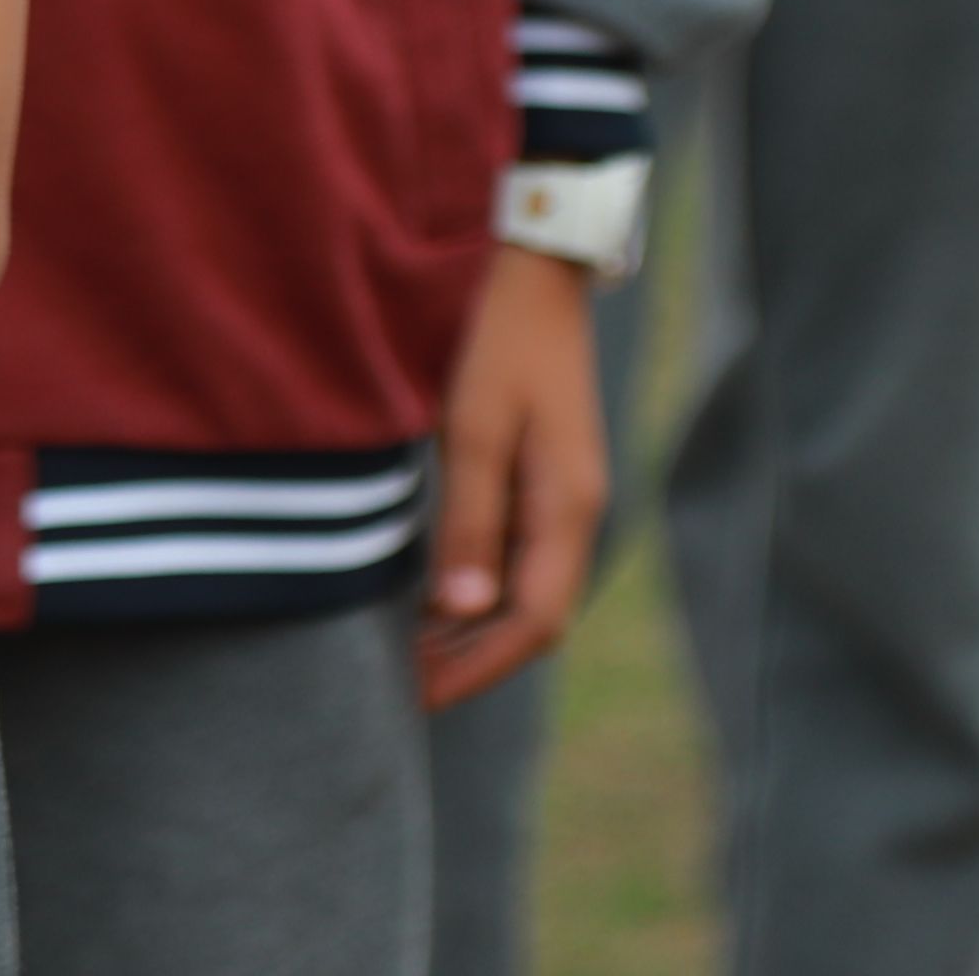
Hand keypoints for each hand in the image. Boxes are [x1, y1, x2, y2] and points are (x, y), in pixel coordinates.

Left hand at [414, 246, 604, 712]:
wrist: (538, 281)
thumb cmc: (502, 348)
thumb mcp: (473, 430)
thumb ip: (471, 522)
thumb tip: (461, 609)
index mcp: (569, 509)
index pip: (534, 622)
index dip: (479, 668)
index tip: (421, 698)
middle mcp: (576, 516)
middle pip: (534, 620)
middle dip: (473, 661)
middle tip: (402, 687)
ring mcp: (564, 503)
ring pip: (525, 595)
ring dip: (473, 631)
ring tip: (408, 655)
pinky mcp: (546, 487)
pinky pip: (517, 562)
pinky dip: (477, 593)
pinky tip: (432, 601)